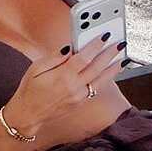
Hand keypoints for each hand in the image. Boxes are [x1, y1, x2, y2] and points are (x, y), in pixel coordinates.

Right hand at [2, 36, 125, 141]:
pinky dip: (106, 79)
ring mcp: (79, 97)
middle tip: (119, 43)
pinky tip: (111, 72)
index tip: (104, 35)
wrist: (28, 114)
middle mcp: (74, 88)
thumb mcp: (36, 68)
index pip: (83, 57)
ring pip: (102, 80)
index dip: (95, 45)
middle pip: (97, 68)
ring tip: (123, 57)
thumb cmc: (30, 90)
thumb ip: (54, 57)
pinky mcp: (81, 102)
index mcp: (62, 77)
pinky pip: (97, 88)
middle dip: (110, 54)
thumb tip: (69, 47)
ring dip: (114, 68)